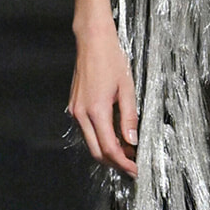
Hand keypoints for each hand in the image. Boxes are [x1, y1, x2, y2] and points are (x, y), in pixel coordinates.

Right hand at [67, 23, 138, 177]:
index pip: (110, 148)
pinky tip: (115, 136)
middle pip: (97, 152)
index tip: (135, 169)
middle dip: (115, 162)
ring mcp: (75, 111)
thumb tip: (132, 141)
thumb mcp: (127, 89)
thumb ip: (129, 118)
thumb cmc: (111, 59)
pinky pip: (87, 131)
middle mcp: (81, 114)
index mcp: (96, 110)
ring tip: (128, 150)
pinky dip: (100, 138)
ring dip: (108, 151)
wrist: (92, 41)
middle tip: (133, 164)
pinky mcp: (74, 106)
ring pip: (91, 143)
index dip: (124, 162)